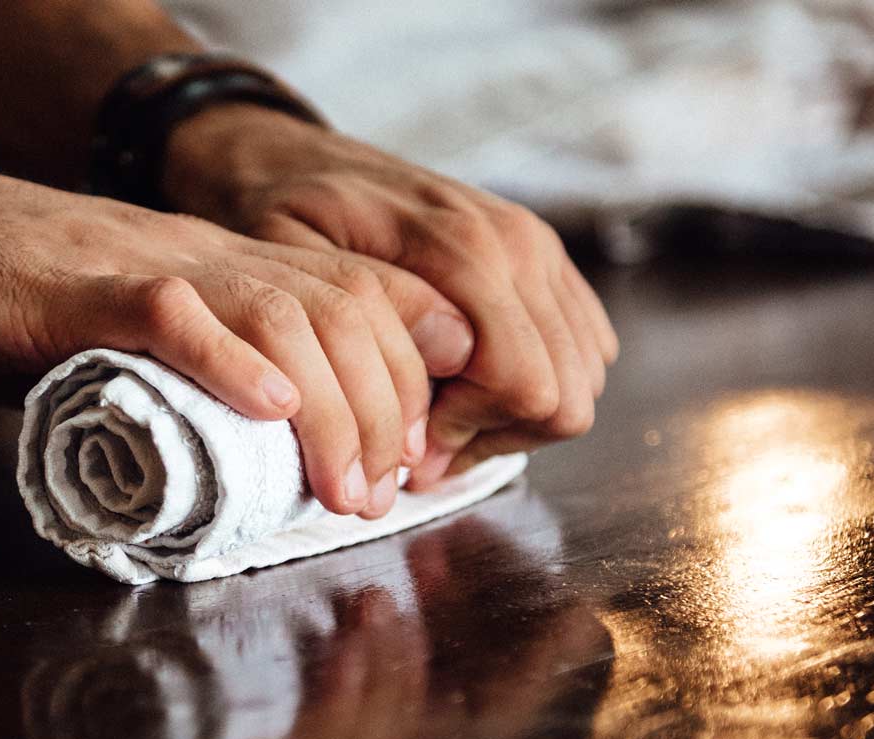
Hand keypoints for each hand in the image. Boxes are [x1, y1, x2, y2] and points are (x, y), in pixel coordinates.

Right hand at [0, 127, 433, 516]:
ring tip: (343, 483)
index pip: (349, 290)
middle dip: (385, 405)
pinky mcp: (71, 288)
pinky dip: (229, 358)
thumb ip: (161, 374)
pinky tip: (267, 405)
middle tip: (377, 492)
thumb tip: (219, 460)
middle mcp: (193, 254)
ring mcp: (135, 265)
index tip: (408, 449)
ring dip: (331, 404)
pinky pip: (169, 310)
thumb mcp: (102, 328)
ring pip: (280, 312)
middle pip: (340, 305)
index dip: (403, 366)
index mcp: (207, 263)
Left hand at [162, 105, 618, 488]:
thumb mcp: (292, 276)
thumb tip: (421, 436)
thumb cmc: (286, 220)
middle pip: (563, 396)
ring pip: (581, 384)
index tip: (401, 441)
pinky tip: (466, 386)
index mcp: (464, 249)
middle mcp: (519, 245)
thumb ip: (363, 349)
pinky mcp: (550, 262)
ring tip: (438, 413)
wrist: (296, 161)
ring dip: (514, 418)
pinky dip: (536, 387)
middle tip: (419, 440)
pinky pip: (586, 353)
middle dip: (492, 435)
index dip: (466, 435)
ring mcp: (543, 250)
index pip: (522, 384)